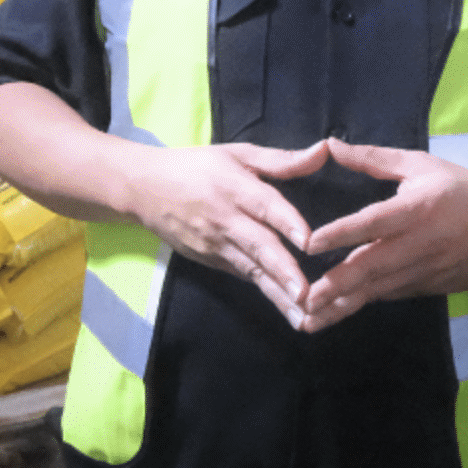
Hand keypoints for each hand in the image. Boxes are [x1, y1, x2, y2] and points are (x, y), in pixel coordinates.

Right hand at [123, 139, 329, 326]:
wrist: (142, 188)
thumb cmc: (195, 166)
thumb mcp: (236, 154)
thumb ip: (281, 159)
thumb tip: (324, 150)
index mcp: (234, 186)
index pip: (264, 205)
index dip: (287, 222)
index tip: (309, 242)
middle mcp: (225, 218)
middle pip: (258, 246)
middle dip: (283, 271)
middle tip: (307, 295)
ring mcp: (215, 244)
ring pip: (252, 270)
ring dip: (277, 294)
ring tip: (302, 317)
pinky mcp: (209, 260)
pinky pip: (242, 274)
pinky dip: (263, 290)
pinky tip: (286, 309)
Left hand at [297, 138, 467, 331]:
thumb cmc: (464, 190)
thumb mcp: (422, 164)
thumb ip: (374, 158)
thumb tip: (330, 145)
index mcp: (416, 209)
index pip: (373, 222)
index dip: (341, 233)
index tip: (309, 244)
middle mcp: (419, 244)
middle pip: (371, 267)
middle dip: (336, 286)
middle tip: (302, 301)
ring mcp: (425, 270)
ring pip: (378, 290)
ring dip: (343, 306)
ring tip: (310, 319)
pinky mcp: (429, 287)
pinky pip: (392, 294)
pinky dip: (365, 304)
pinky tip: (338, 313)